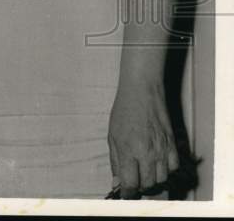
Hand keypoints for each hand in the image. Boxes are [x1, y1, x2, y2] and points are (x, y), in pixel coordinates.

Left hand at [108, 78, 178, 197]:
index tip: (125, 193)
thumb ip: (115, 161)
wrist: (142, 92)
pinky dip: (167, 171)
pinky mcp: (173, 145)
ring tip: (145, 172)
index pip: (130, 183)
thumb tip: (117, 181)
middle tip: (135, 181)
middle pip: (148, 185)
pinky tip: (158, 164)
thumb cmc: (123, 112)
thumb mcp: (112, 136)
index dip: (127, 192)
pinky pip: (174, 168)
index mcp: (129, 151)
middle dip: (139, 187)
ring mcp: (163, 150)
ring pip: (162, 179)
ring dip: (153, 180)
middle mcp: (147, 153)